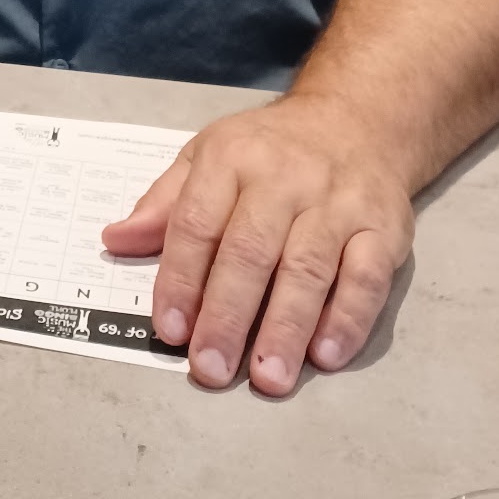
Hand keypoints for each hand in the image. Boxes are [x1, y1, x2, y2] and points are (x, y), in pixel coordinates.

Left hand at [101, 96, 413, 396]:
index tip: (171, 330)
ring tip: (267, 377)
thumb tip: (114, 241)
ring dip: (286, 328)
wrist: (356, 120)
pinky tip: (325, 355)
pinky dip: (347, 319)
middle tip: (211, 368)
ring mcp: (337, 203)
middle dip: (228, 315)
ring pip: (308, 269)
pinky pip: (367, 277)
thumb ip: (164, 204)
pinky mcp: (383, 228)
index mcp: (230, 159)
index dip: (181, 279)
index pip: (198, 223)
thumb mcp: (205, 156)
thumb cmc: (269, 150)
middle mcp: (284, 179)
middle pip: (250, 251)